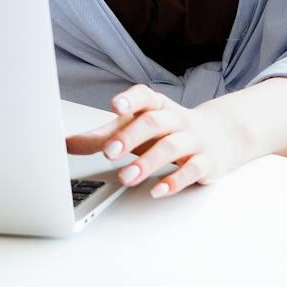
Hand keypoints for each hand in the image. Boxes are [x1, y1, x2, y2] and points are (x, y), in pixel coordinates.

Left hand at [64, 84, 252, 199]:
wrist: (220, 135)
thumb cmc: (167, 131)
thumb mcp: (136, 129)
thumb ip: (102, 136)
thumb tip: (66, 143)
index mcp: (156, 106)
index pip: (144, 96)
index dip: (130, 100)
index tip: (115, 107)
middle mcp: (175, 120)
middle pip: (154, 123)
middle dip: (130, 137)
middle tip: (110, 151)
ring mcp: (192, 140)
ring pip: (171, 148)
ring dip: (147, 163)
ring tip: (126, 177)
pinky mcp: (206, 162)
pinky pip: (192, 170)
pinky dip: (175, 181)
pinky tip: (158, 190)